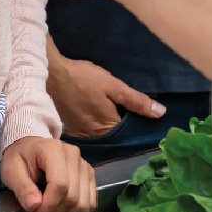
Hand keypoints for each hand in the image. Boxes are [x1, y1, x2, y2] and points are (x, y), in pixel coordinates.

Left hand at [0, 136, 96, 211]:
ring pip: (82, 202)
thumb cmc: (19, 158)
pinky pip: (89, 202)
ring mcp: (84, 165)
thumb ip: (22, 188)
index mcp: (53, 150)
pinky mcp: (88, 175)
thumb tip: (34, 205)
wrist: (30, 148)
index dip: (47, 206)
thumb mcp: (11, 171)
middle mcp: (73, 155)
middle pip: (72, 196)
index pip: (60, 184)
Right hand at [48, 51, 165, 138]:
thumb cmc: (83, 78)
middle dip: (122, 124)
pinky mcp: (70, 129)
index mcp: (107, 127)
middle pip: (115, 134)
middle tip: (124, 109)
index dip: (137, 122)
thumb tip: (160, 113)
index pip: (129, 132)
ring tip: (108, 109)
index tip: (141, 114)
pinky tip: (93, 111)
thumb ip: (137, 101)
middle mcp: (94, 136)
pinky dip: (93, 123)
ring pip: (101, 133)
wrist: (51, 74)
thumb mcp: (114, 86)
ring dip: (107, 124)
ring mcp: (80, 134)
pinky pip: (88, 131)